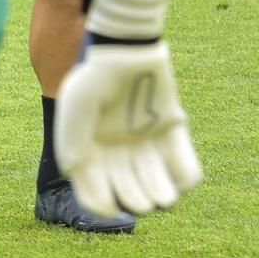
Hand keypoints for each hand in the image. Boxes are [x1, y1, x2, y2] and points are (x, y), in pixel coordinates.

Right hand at [55, 40, 202, 218]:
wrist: (128, 48)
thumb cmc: (96, 75)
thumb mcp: (75, 107)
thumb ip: (72, 140)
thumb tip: (72, 174)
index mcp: (91, 149)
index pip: (95, 191)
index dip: (101, 206)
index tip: (111, 209)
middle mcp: (118, 150)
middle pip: (129, 194)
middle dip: (134, 202)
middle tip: (141, 202)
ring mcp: (146, 142)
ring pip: (158, 188)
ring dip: (160, 197)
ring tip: (163, 197)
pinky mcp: (171, 132)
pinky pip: (186, 169)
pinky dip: (185, 178)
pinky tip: (180, 181)